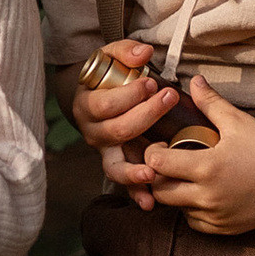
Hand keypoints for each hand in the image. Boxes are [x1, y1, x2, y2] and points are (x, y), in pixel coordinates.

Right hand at [67, 41, 183, 212]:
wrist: (100, 95)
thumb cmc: (109, 75)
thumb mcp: (112, 57)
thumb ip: (126, 52)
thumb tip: (144, 53)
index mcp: (86, 106)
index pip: (105, 104)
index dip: (128, 95)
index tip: (151, 82)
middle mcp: (93, 132)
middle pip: (117, 131)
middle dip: (145, 116)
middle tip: (168, 97)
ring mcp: (106, 152)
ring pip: (115, 167)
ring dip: (134, 172)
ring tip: (152, 173)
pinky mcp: (120, 165)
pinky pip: (126, 184)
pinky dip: (137, 194)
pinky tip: (150, 203)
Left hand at [140, 79, 254, 235]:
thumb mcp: (239, 122)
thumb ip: (211, 102)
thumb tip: (193, 81)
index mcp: (208, 168)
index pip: (157, 164)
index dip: (154, 152)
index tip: (165, 145)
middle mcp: (208, 197)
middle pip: (160, 191)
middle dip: (158, 175)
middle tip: (170, 162)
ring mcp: (216, 216)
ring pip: (176, 209)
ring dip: (175, 193)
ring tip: (187, 176)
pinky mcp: (224, 229)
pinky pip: (194, 223)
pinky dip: (192, 210)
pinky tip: (202, 193)